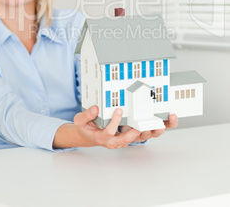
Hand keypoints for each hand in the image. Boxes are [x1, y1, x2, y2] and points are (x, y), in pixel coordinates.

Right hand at [53, 107, 177, 148]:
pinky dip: (157, 128)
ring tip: (163, 122)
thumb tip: (95, 108)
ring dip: (154, 130)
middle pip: (131, 139)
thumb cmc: (86, 128)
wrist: (90, 135)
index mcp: (104, 137)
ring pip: (142, 137)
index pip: (110, 132)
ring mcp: (126, 138)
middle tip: (147, 123)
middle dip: (140, 131)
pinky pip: (147, 133)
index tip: (119, 110)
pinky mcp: (133, 134)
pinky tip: (167, 120)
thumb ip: (86, 115)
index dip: (115, 122)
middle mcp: (117, 140)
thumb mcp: (80, 121)